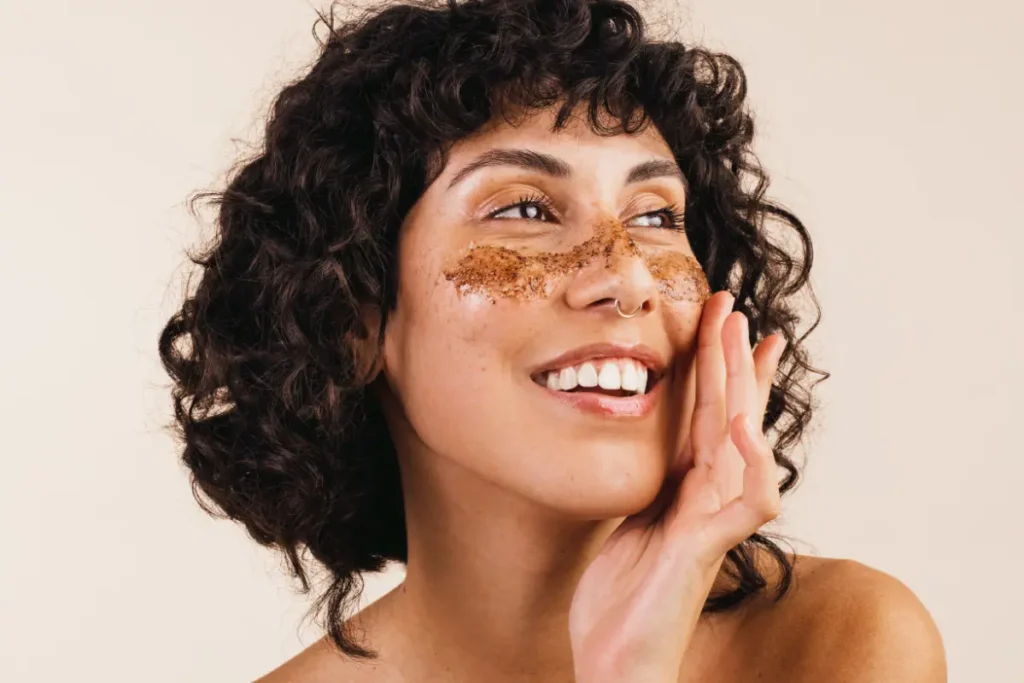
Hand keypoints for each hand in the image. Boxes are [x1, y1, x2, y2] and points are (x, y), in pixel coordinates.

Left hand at [569, 291, 786, 682]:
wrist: (618, 662)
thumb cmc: (620, 602)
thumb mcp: (627, 524)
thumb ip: (646, 487)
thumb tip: (643, 454)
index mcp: (682, 488)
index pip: (706, 415)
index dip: (716, 370)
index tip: (721, 323)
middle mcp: (705, 497)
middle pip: (728, 414)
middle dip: (732, 358)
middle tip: (734, 305)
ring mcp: (712, 520)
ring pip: (740, 442)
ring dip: (742, 388)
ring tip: (741, 337)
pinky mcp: (709, 547)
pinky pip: (747, 500)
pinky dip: (750, 462)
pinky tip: (739, 424)